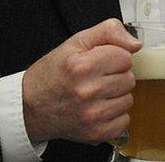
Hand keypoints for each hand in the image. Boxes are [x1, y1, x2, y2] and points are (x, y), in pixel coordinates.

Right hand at [22, 18, 140, 144]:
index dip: (114, 57)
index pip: (126, 57)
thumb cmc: (53, 74)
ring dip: (116, 96)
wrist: (29, 107)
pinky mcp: (95, 133)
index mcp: (83, 66)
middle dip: (116, 76)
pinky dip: (114, 116)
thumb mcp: (77, 42)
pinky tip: (98, 109)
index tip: (100, 62)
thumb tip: (135, 44)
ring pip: (128, 99)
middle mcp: (87, 92)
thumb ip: (110, 32)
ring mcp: (91, 115)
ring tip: (95, 94)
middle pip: (129, 78)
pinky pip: (124, 121)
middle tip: (95, 79)